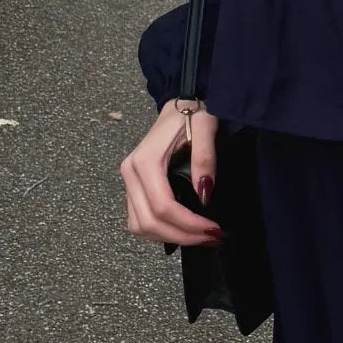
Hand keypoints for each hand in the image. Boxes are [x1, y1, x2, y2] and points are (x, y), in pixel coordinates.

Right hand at [120, 98, 224, 246]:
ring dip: (169, 237)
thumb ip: (204, 158)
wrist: (180, 104)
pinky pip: (139, 220)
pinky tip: (183, 229)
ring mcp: (129, 181)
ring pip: (140, 226)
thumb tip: (203, 194)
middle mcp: (131, 173)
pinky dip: (159, 231)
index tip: (214, 230)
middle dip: (182, 236)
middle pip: (149, 222)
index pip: (162, 206)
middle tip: (212, 238)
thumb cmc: (193, 113)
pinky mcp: (133, 187)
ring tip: (200, 237)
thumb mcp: (205, 127)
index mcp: (145, 161)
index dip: (188, 224)